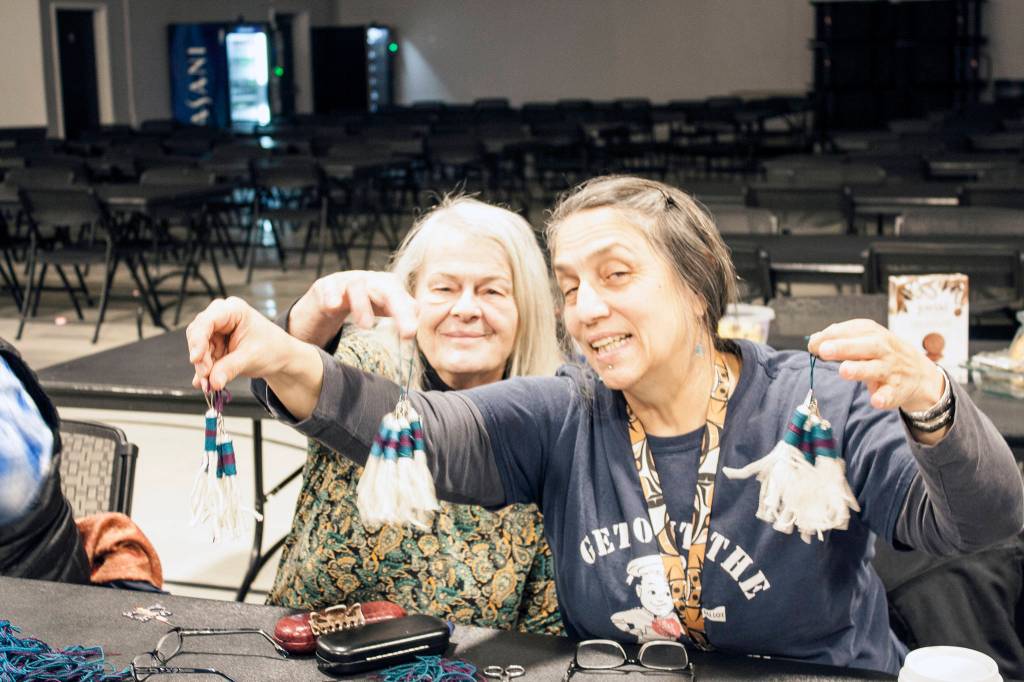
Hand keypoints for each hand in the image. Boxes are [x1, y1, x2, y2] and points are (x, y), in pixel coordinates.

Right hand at [187, 297, 298, 391]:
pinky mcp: (215, 344)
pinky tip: (207, 383)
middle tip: (206, 376)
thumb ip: (230, 368)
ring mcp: (217, 330)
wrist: (281, 356)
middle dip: (201, 357)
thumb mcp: (252, 357)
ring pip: (198, 348)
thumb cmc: (272, 348)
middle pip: (198, 334)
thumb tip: (213, 382)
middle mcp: (222, 316)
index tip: (196, 359)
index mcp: (234, 310)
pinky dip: (205, 371)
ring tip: (209, 384)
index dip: (198, 339)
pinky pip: (203, 357)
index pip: (207, 320)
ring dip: (202, 367)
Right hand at [288, 271, 418, 347]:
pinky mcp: (325, 285)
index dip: (407, 315)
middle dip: (398, 308)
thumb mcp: (385, 307)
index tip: (410, 335)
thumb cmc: (366, 302)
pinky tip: (332, 308)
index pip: (402, 299)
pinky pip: (328, 288)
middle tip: (406, 332)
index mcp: (387, 285)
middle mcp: (369, 279)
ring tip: (366, 326)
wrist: (331, 294)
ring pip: (356, 286)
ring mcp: (346, 280)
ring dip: (362, 305)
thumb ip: (404, 314)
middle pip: (386, 289)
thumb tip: (418, 325)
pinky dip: (331, 297)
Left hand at [808, 319, 944, 412]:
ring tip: (844, 370)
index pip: (852, 330)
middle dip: (844, 347)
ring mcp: (891, 370)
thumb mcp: (864, 339)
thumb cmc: (881, 354)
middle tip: (824, 350)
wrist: (918, 373)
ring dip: (860, 370)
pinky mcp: (897, 390)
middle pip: (866, 346)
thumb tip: (813, 341)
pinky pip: (891, 394)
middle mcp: (883, 350)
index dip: (831, 336)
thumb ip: (839, 339)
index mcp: (873, 334)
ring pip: (876, 369)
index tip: (813, 344)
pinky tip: (875, 401)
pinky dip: (884, 397)